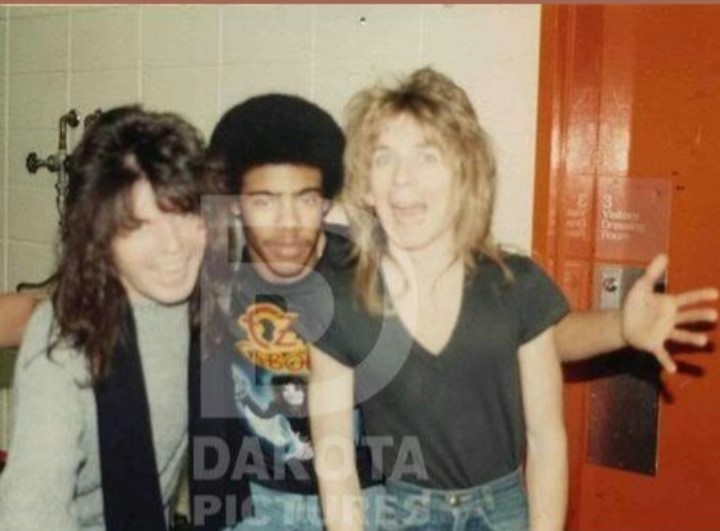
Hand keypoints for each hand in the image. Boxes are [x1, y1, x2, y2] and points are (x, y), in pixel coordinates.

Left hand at [622, 254, 718, 372]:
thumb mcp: (641, 286)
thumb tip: (663, 255)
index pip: (688, 299)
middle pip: (688, 317)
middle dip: (700, 316)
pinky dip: (667, 361)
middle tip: (714, 316)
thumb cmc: (636, 304)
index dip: (700, 296)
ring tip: (703, 341)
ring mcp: (664, 333)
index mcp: (669, 304)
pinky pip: (662, 353)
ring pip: (680, 336)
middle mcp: (671, 319)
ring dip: (691, 339)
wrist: (622, 322)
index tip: (715, 293)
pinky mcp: (654, 344)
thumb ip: (652, 273)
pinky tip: (673, 369)